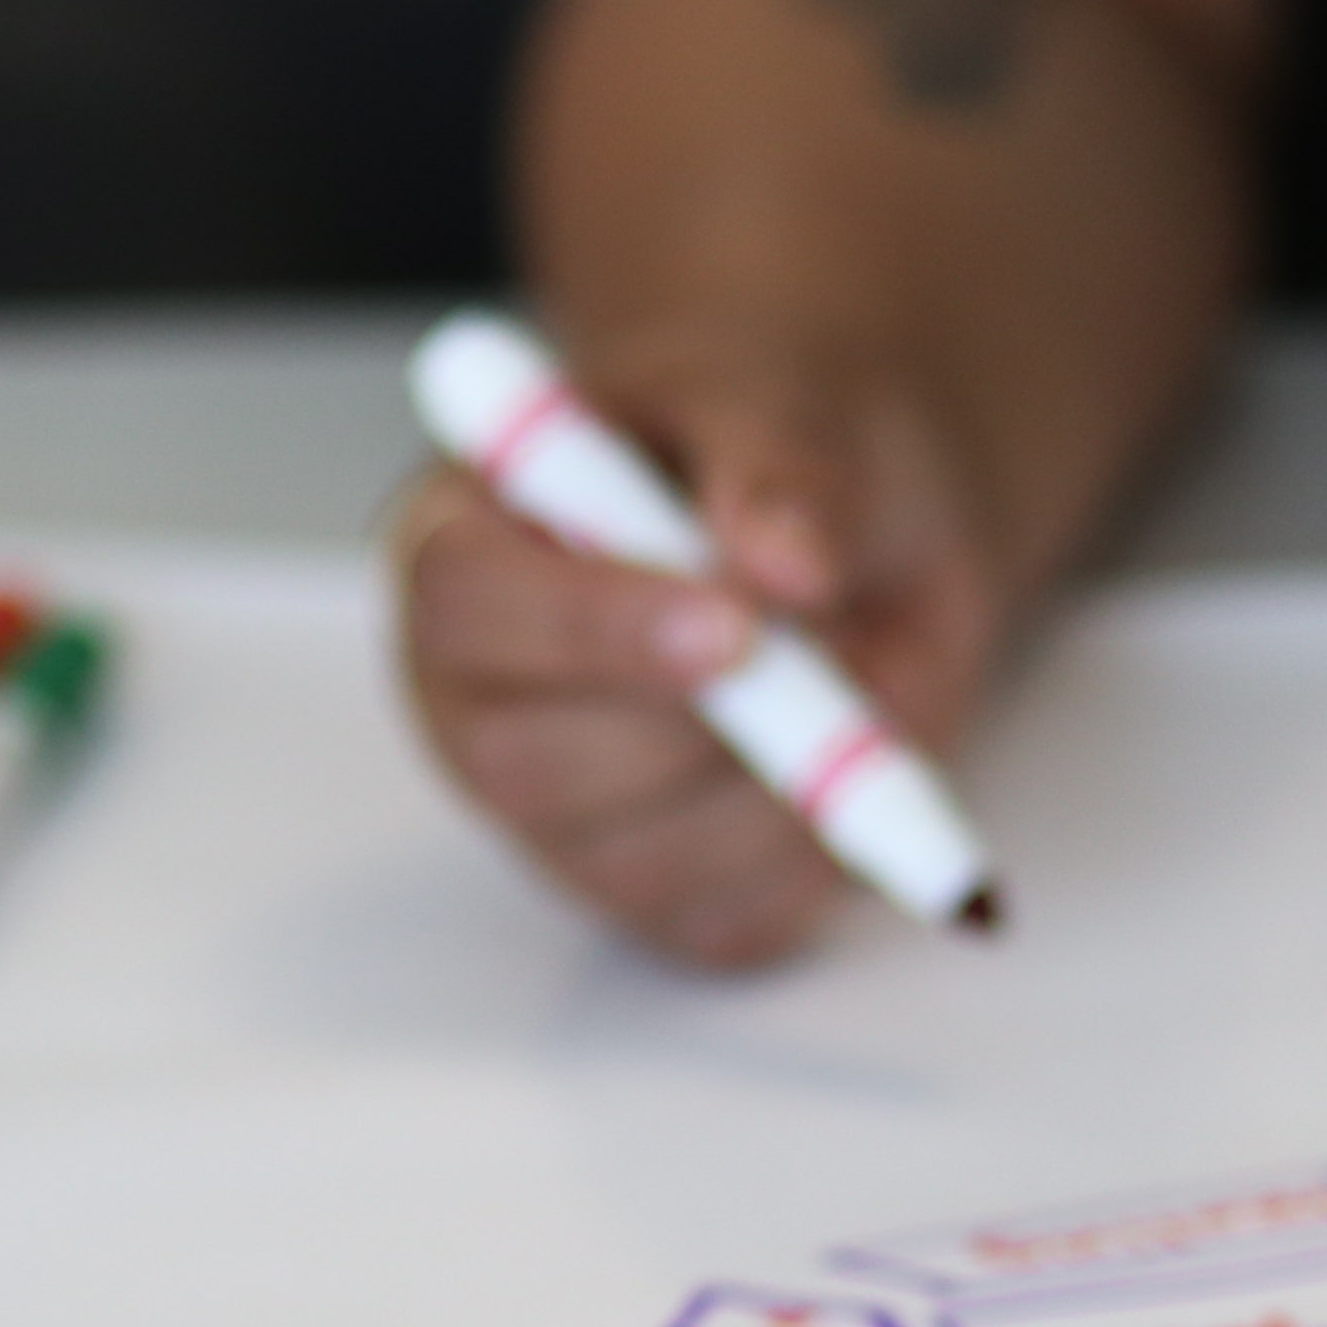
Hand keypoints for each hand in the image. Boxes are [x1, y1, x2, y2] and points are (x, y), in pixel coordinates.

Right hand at [393, 330, 1003, 968]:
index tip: (734, 625)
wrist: (850, 527)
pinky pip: (727, 922)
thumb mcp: (786, 405)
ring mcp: (555, 820)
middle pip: (526, 764)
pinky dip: (819, 858)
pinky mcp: (651, 899)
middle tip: (828, 665)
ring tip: (863, 675)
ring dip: (779, 792)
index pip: (467, 606)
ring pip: (634, 863)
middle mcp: (482, 701)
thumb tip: (788, 564)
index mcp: (462, 548)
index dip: (592, 627)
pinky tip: (858, 760)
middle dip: (696, 729)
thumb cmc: (771, 456)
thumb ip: (784, 466)